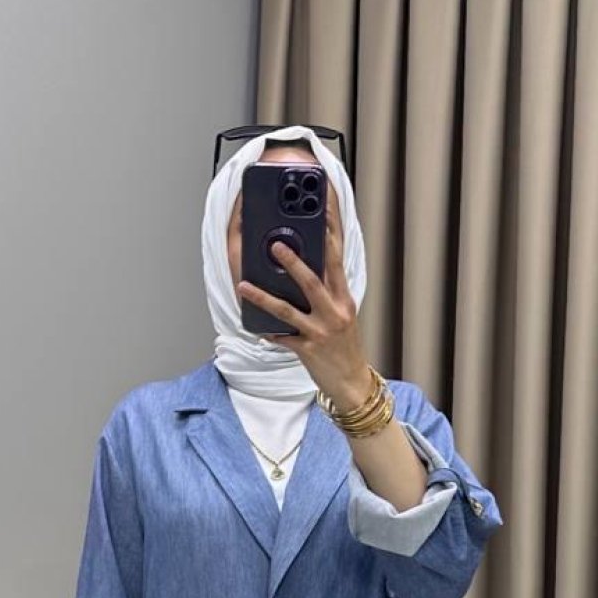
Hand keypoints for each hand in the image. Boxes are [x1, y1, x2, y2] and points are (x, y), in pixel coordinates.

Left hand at [237, 211, 371, 410]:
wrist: (352, 383)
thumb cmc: (346, 348)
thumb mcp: (343, 315)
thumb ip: (328, 293)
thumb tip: (307, 271)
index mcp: (344, 299)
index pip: (337, 261)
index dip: (330, 236)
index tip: (321, 213)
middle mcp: (334, 313)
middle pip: (312, 281)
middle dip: (293, 262)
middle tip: (275, 245)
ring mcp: (320, 332)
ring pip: (288, 310)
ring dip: (263, 298)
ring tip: (244, 286)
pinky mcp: (308, 350)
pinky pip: (284, 340)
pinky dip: (270, 334)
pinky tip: (257, 330)